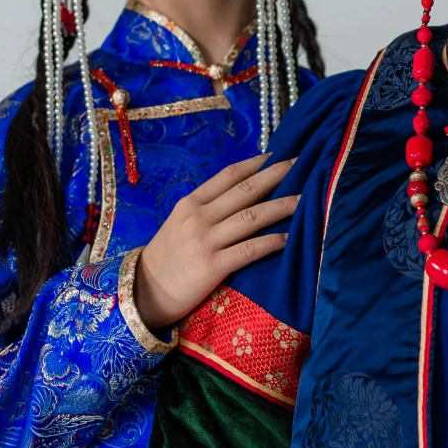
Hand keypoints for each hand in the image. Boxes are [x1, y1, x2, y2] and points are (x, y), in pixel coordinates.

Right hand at [134, 154, 296, 330]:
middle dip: (276, 176)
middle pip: (245, 191)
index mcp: (191, 203)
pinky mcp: (212, 266)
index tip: (278, 155)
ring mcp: (205, 241)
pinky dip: (270, 242)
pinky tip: (288, 238)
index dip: (255, 164)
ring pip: (251, 217)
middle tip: (300, 164)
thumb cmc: (166, 257)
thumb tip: (240, 194)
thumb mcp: (178, 223)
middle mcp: (199, 217)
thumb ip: (205, 208)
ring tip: (305, 200)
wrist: (143, 292)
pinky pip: (248, 250)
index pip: (228, 176)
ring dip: (281, 207)